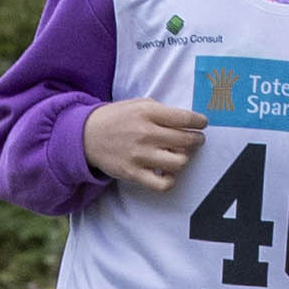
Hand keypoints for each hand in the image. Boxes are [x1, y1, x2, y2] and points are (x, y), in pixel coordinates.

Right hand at [83, 99, 206, 194]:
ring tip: (178, 155)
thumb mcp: (137, 104)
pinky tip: (167, 172)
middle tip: (195, 140)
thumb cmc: (115, 118)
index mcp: (147, 113)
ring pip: (179, 162)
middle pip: (186, 141)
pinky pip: (163, 184)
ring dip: (183, 158)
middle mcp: (145, 133)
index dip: (200, 122)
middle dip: (197, 140)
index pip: (185, 119)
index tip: (202, 124)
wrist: (86, 136)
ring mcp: (139, 155)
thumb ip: (161, 111)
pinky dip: (170, 180)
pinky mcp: (133, 173)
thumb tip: (186, 121)